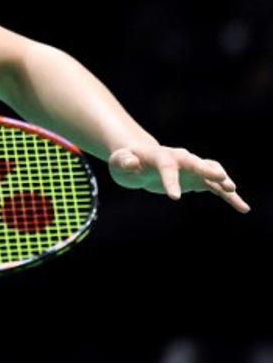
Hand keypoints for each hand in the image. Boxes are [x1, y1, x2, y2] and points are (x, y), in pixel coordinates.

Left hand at [108, 145, 249, 213]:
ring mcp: (190, 168)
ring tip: (235, 194)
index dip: (170, 180)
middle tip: (222, 179)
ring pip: (211, 173)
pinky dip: (228, 196)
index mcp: (159, 155)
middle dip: (207, 170)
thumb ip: (124, 161)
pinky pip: (216, 187)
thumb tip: (131, 163)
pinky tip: (242, 207)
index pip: (166, 166)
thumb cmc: (126, 160)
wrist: (138, 159)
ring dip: (223, 183)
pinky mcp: (197, 179)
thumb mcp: (119, 161)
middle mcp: (179, 159)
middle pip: (195, 163)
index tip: (174, 197)